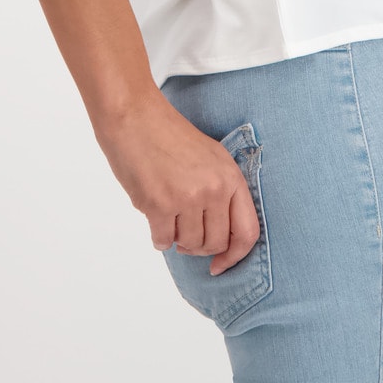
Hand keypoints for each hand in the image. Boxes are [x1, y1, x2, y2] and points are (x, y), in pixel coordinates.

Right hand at [93, 92, 260, 275]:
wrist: (134, 116)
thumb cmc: (169, 134)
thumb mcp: (210, 157)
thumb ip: (221, 192)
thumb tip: (220, 237)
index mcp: (230, 177)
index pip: (248, 232)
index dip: (235, 256)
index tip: (219, 265)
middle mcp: (214, 189)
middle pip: (215, 244)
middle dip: (199, 247)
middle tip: (185, 236)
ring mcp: (187, 198)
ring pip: (188, 245)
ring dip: (177, 239)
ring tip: (168, 218)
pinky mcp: (160, 204)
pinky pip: (163, 241)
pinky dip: (158, 237)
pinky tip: (154, 220)